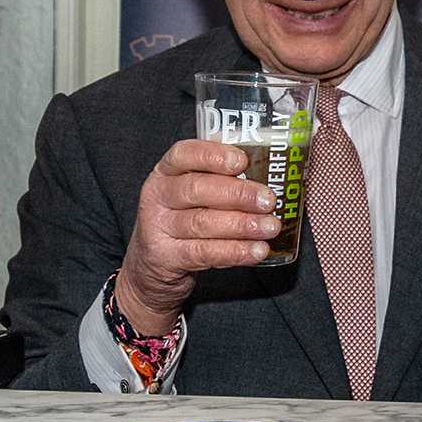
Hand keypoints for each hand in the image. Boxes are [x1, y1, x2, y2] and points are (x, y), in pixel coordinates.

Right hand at [117, 140, 281, 333]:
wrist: (151, 268)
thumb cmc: (183, 221)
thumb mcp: (193, 196)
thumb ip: (222, 181)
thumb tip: (270, 171)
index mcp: (166, 172)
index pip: (184, 154)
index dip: (213, 155)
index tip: (242, 161)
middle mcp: (157, 195)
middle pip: (197, 189)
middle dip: (238, 194)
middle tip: (268, 201)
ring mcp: (157, 227)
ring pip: (202, 222)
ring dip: (242, 225)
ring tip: (270, 227)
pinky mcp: (165, 257)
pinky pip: (204, 252)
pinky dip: (234, 251)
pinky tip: (257, 250)